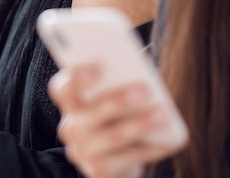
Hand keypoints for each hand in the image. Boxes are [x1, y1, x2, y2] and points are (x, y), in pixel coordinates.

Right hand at [49, 64, 184, 177]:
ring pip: (109, 137)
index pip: (61, 89)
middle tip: (142, 89)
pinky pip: (126, 161)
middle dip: (115, 100)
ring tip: (163, 112)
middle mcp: (70, 127)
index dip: (75, 77)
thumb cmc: (119, 114)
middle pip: (86, 113)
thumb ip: (118, 77)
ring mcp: (82, 152)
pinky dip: (149, 149)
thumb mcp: (114, 92)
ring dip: (138, 124)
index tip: (98, 64)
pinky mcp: (98, 172)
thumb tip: (138, 62)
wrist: (117, 159)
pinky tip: (168, 139)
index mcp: (70, 102)